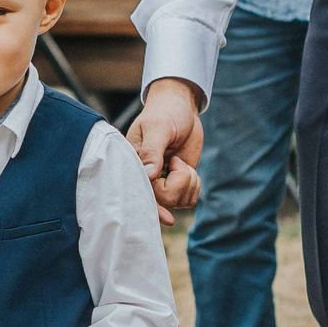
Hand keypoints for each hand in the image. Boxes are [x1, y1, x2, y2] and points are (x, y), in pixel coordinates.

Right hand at [126, 77, 203, 218]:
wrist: (181, 108)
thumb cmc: (165, 113)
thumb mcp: (159, 128)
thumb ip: (152, 151)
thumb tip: (149, 174)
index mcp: (133, 164)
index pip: (138, 191)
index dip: (152, 207)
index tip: (167, 218)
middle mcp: (146, 177)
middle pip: (163, 200)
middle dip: (178, 183)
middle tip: (176, 161)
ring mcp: (162, 182)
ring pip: (178, 202)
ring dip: (188, 182)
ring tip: (180, 162)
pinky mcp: (177, 183)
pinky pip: (188, 199)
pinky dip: (194, 185)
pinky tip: (188, 169)